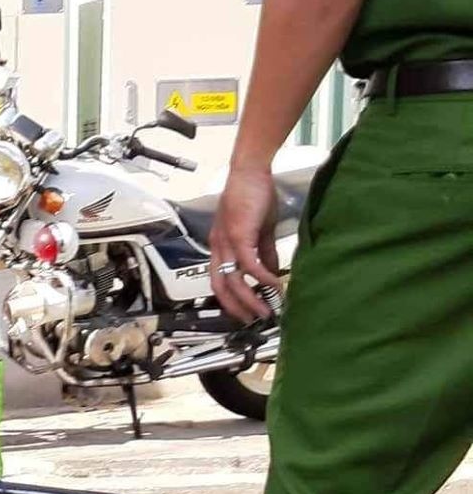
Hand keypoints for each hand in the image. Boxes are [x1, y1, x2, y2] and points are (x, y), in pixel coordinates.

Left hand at [208, 167, 279, 321]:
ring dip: (250, 299)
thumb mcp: (259, 231)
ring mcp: (226, 243)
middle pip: (219, 288)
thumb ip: (264, 252)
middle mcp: (218, 248)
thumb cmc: (253, 196)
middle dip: (235, 308)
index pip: (218, 281)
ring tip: (265, 311)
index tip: (244, 312)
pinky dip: (262, 278)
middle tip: (251, 320)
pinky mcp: (238, 236)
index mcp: (220, 248)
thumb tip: (271, 272)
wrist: (250, 172)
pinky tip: (274, 286)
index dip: (229, 300)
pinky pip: (249, 264)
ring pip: (233, 281)